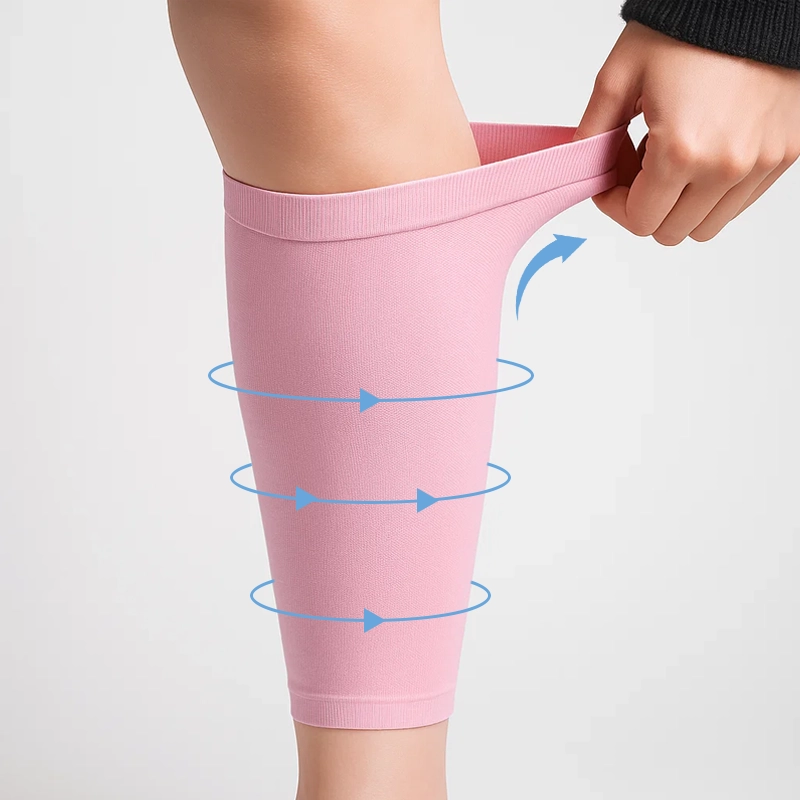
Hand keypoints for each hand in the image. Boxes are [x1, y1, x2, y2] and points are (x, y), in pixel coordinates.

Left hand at [573, 20, 799, 244]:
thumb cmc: (691, 27)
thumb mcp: (620, 74)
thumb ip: (593, 131)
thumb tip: (583, 165)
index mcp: (682, 152)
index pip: (638, 221)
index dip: (614, 205)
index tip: (609, 181)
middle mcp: (726, 167)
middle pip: (670, 231)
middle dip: (644, 206)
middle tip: (636, 168)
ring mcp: (761, 164)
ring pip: (706, 225)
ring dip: (680, 205)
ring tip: (671, 159)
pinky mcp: (786, 154)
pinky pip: (739, 202)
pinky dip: (713, 192)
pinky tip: (702, 151)